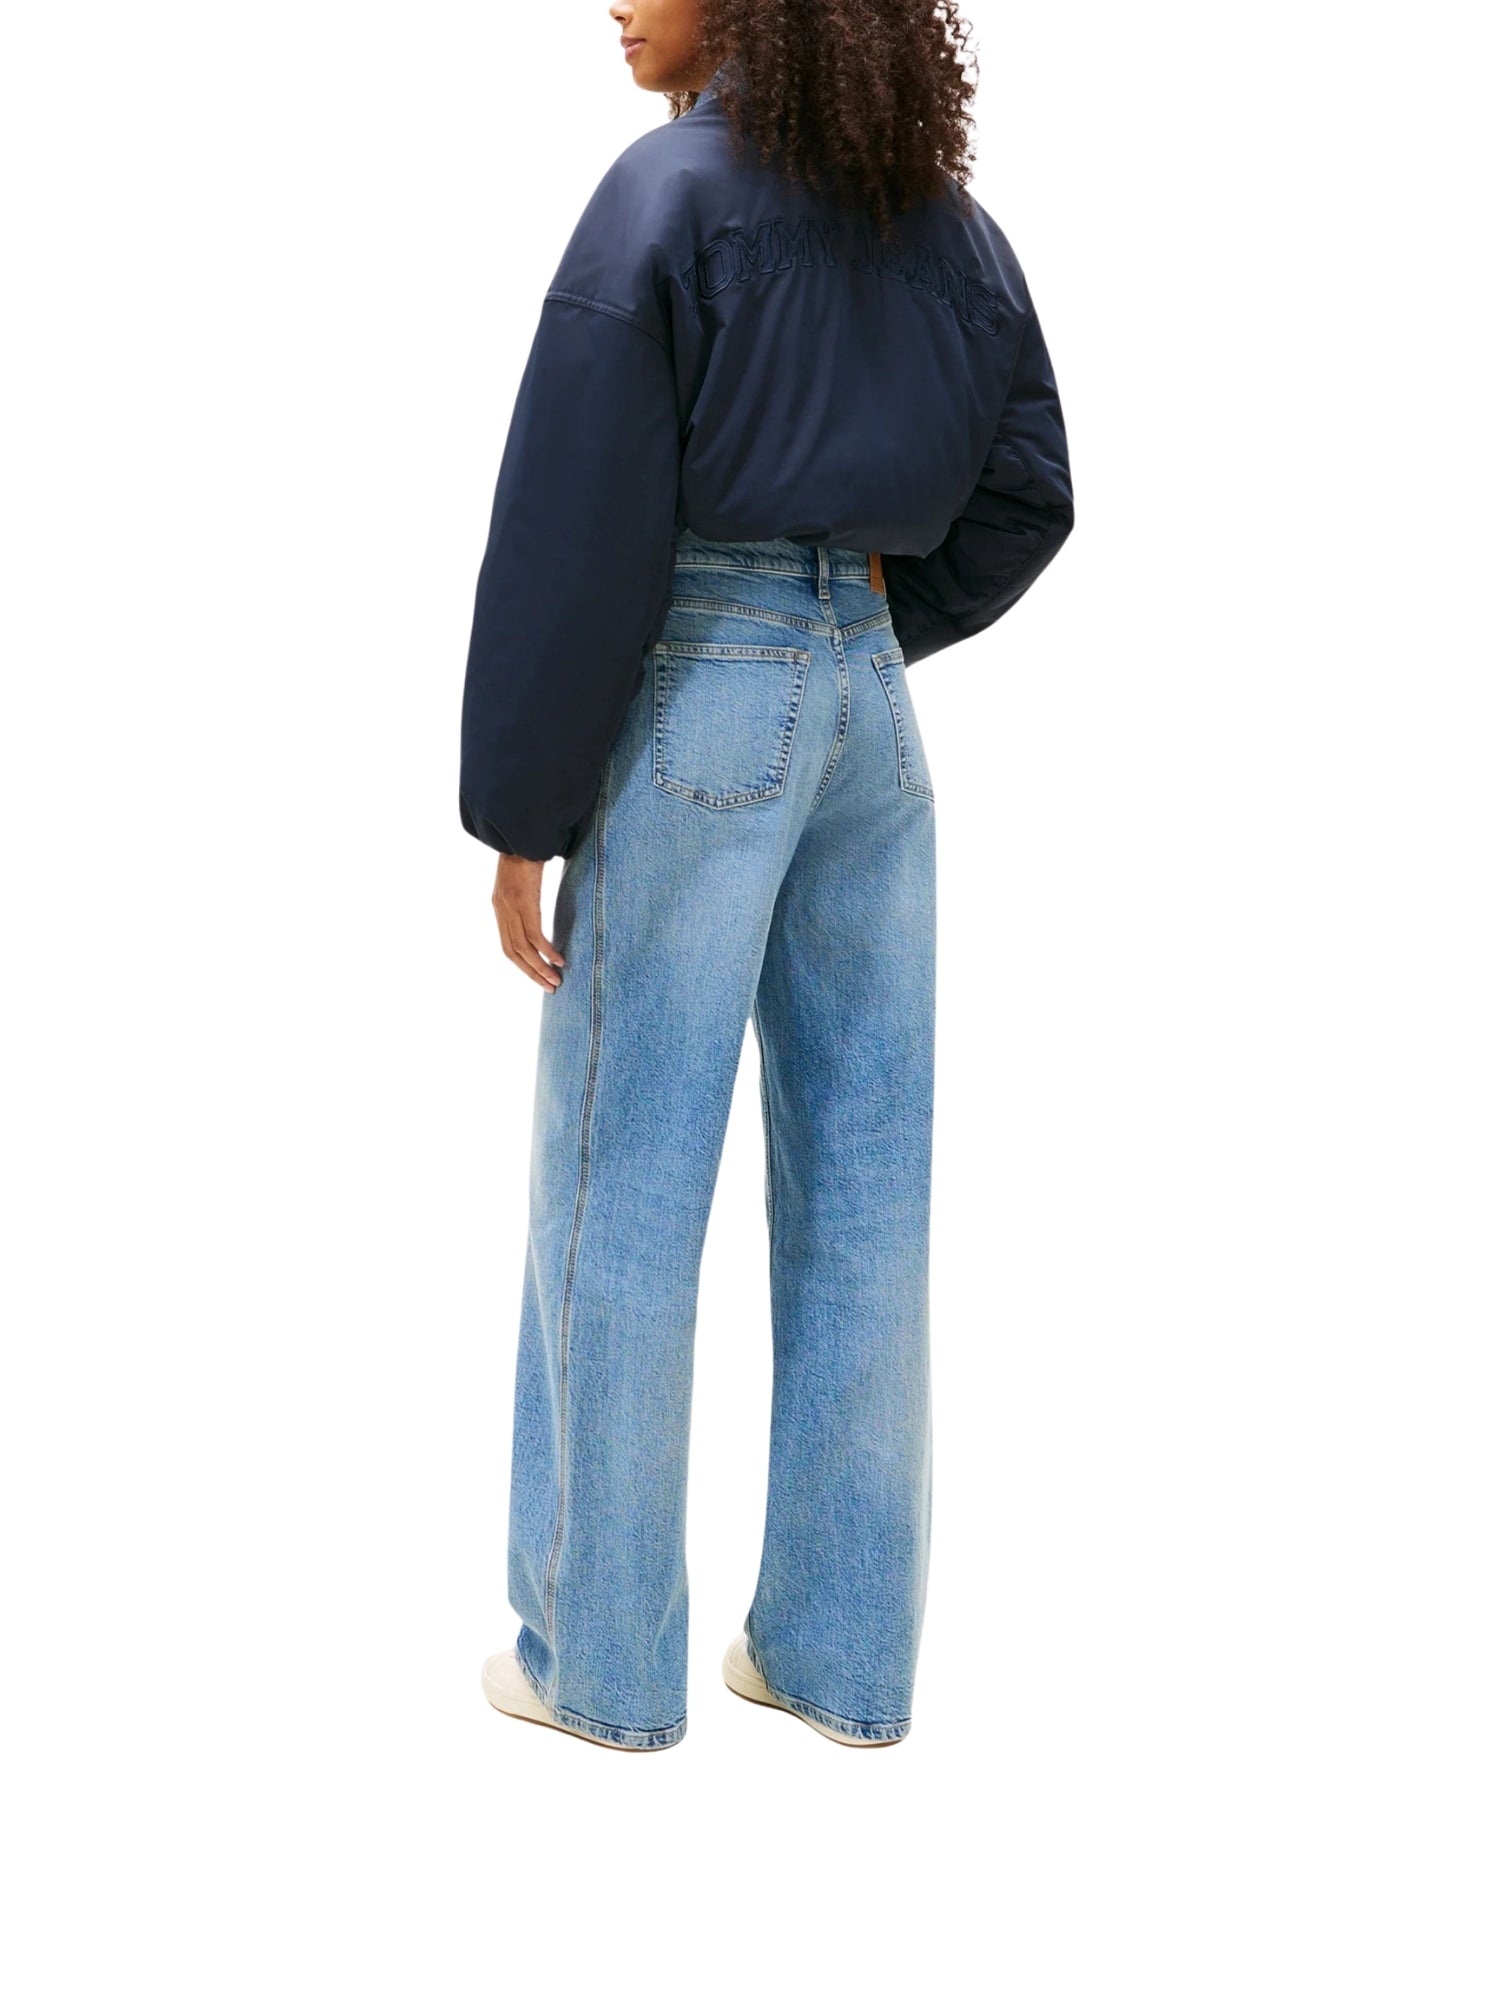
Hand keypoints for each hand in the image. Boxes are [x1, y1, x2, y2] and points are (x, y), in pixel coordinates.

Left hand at [491, 854, 565, 990]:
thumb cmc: (526, 851)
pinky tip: (558, 959)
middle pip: (513, 953)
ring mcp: (511, 907)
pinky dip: (546, 951)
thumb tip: (538, 905)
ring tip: (556, 980)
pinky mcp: (524, 902)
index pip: (508, 945)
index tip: (538, 975)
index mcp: (500, 907)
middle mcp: (502, 910)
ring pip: (523, 949)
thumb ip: (525, 895)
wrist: (521, 832)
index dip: (522, 964)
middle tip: (549, 987)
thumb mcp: (522, 878)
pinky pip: (534, 935)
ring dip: (540, 968)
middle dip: (531, 973)